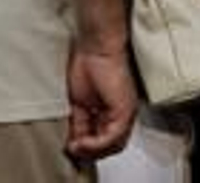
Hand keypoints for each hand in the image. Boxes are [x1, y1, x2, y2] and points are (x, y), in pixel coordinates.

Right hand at [64, 45, 137, 162]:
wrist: (95, 47)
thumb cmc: (88, 66)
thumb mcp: (80, 104)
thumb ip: (80, 124)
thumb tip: (75, 143)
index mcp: (114, 112)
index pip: (106, 141)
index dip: (88, 148)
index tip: (71, 148)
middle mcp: (125, 113)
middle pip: (111, 147)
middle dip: (89, 153)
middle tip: (72, 150)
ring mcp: (127, 112)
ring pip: (114, 146)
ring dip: (91, 151)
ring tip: (75, 147)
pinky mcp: (125, 109)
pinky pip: (113, 137)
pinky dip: (95, 144)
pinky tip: (81, 141)